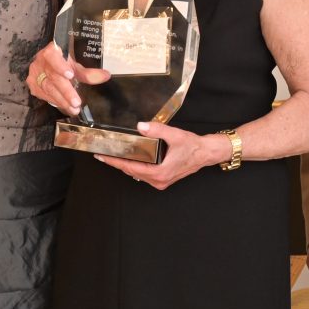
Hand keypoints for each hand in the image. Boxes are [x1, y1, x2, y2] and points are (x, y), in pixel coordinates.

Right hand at [27, 41, 108, 117]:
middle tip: (76, 102)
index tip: (70, 75)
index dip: (60, 66)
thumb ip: (88, 72)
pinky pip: (45, 96)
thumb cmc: (63, 63)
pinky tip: (66, 108)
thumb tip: (106, 76)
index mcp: (51, 51)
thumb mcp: (75, 65)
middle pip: (53, 77)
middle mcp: (40, 62)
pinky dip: (57, 102)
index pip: (52, 56)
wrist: (46, 65)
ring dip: (62, 100)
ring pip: (48, 89)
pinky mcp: (34, 87)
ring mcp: (35, 75)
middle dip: (66, 91)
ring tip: (74, 109)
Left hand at [92, 120, 224, 190]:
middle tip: (103, 154)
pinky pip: (143, 174)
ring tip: (112, 156)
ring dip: (125, 165)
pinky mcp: (162, 179)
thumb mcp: (175, 135)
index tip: (102, 157)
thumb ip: (157, 130)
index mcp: (159, 173)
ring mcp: (160, 181)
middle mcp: (158, 180)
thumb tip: (141, 126)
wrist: (205, 153)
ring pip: (136, 174)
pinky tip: (129, 159)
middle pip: (131, 171)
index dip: (115, 162)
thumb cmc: (193, 147)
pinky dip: (135, 166)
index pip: (130, 167)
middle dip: (117, 163)